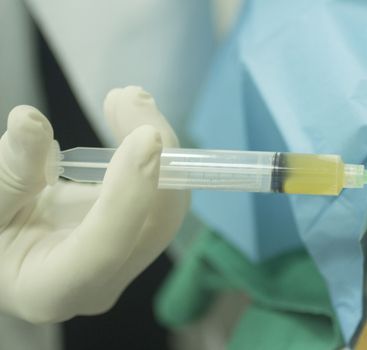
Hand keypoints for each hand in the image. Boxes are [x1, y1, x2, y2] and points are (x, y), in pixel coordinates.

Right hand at [0, 86, 188, 322]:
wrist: (4, 247)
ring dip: (162, 150)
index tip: (144, 136)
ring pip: (165, 209)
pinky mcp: (132, 236)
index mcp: (50, 290)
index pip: (104, 249)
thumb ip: (8, 172)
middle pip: (153, 226)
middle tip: (132, 98)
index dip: (128, 194)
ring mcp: (122, 262)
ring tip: (131, 100)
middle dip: (158, 158)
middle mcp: (100, 284)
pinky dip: (153, 156)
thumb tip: (30, 121)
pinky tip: (134, 120)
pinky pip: (158, 197)